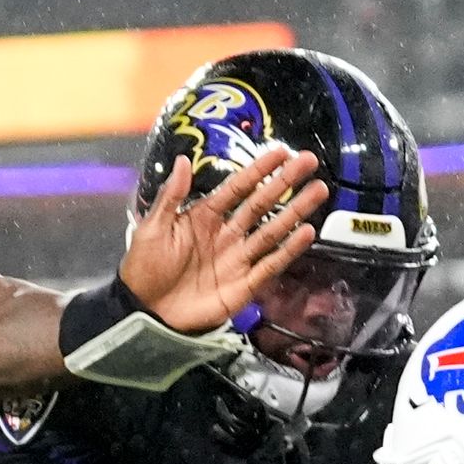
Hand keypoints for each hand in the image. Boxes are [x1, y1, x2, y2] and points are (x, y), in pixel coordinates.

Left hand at [119, 141, 325, 334]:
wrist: (144, 311)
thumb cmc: (145, 267)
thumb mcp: (153, 227)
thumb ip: (171, 196)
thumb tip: (185, 159)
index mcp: (205, 216)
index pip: (238, 188)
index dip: (259, 170)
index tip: (281, 152)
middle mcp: (227, 234)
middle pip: (261, 204)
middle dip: (285, 183)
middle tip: (309, 161)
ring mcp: (238, 259)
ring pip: (272, 231)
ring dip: (295, 211)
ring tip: (319, 190)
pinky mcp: (244, 286)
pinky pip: (270, 265)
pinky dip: (289, 250)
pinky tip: (307, 231)